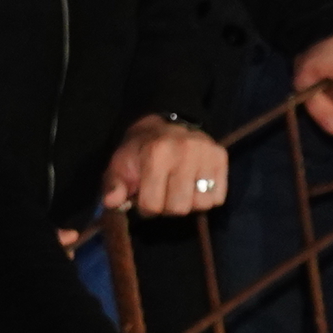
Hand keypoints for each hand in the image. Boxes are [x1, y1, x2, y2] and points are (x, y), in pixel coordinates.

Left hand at [101, 113, 228, 213]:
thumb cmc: (139, 150)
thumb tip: (112, 202)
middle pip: (179, 208)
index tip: (144, 197)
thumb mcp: (119, 165)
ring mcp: (206, 153)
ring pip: (201, 204)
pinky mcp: (221, 157)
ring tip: (179, 189)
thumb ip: (113, 186)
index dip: (146, 207)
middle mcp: (185, 151)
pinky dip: (206, 197)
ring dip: (189, 203)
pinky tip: (195, 186)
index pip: (153, 205)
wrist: (163, 125)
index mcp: (156, 153)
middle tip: (163, 193)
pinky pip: (218, 197)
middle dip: (167, 207)